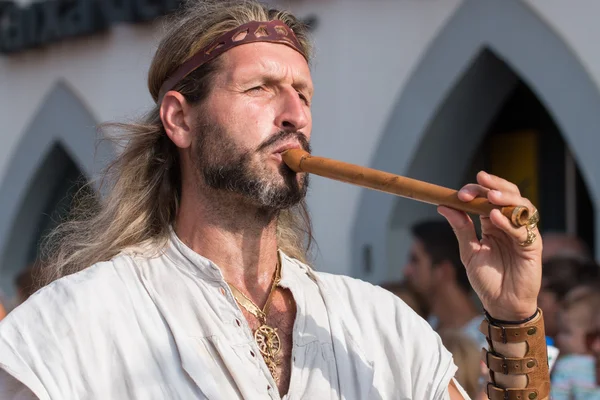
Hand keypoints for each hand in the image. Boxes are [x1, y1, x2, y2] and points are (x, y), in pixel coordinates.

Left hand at [438, 171, 541, 320]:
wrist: (502, 304)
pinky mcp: (533, 246)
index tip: (459, 193)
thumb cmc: (487, 279)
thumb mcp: (469, 252)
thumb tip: (443, 206)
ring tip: (491, 196)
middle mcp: (509, 224)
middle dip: (494, 185)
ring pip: (522, 206)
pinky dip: (509, 222)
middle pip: (508, 194)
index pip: (487, 198)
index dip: (476, 191)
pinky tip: (495, 218)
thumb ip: (461, 229)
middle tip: (479, 181)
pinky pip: (523, 230)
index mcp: (492, 223)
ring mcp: (523, 233)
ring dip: (506, 198)